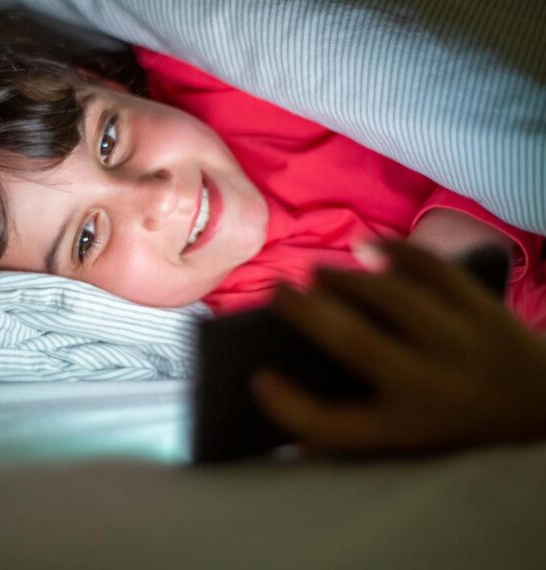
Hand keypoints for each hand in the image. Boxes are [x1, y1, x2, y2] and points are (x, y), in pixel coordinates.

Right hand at [252, 241, 545, 454]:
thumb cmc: (461, 424)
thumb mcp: (409, 438)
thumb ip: (353, 421)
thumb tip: (284, 389)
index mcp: (407, 429)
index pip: (333, 428)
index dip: (288, 406)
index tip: (258, 378)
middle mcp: (432, 388)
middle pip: (352, 345)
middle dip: (305, 314)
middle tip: (277, 291)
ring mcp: (462, 345)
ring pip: (392, 300)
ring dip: (345, 280)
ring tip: (317, 272)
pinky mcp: (486, 312)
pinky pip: (436, 271)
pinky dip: (398, 253)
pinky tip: (367, 248)